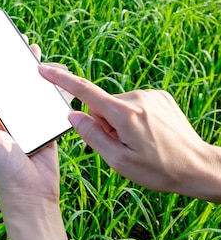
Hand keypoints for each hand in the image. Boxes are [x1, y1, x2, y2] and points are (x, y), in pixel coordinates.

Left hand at [0, 45, 69, 239]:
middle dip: (14, 68)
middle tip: (18, 45)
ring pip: (31, 94)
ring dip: (34, 77)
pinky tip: (56, 78)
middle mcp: (8, 120)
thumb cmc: (2, 169)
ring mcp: (28, 124)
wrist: (32, 196)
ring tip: (36, 55)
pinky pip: (49, 107)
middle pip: (11, 88)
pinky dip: (52, 94)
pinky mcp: (47, 129)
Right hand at [39, 65, 220, 202]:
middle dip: (106, 124)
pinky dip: (135, 118)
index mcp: (124, 113)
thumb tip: (74, 116)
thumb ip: (92, 136)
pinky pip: (134, 104)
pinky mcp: (161, 96)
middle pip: (102, 106)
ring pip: (119, 106)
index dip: (60, 80)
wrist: (198, 167)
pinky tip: (151, 135)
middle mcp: (137, 97)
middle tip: (125, 146)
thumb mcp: (119, 162)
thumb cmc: (159, 170)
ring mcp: (151, 95)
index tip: (42, 69)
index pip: (84, 91)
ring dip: (121, 122)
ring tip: (142, 143)